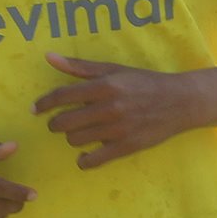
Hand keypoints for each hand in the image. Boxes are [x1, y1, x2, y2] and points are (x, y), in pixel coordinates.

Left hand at [32, 53, 200, 169]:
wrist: (180, 101)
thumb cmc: (144, 82)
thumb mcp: (114, 69)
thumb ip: (80, 67)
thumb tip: (49, 57)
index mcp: (104, 85)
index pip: (62, 96)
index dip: (44, 103)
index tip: (36, 109)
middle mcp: (109, 107)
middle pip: (64, 122)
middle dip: (57, 123)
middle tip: (61, 122)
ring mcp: (117, 129)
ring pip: (75, 140)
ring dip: (72, 138)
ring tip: (80, 133)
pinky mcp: (126, 147)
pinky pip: (92, 160)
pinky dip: (84, 160)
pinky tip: (87, 154)